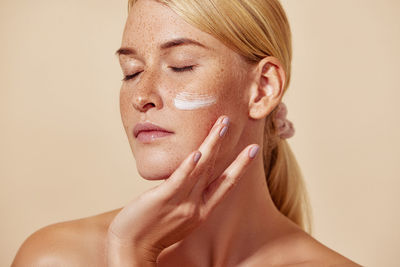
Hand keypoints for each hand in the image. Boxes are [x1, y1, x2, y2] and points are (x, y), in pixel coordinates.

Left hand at [106, 115, 259, 264]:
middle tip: (234, 123)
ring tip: (221, 125)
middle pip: (216, 171)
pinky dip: (189, 166)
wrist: (131, 250)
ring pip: (201, 170)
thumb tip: (188, 177)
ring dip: (212, 145)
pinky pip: (179, 181)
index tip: (252, 150)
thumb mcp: (177, 216)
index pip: (226, 184)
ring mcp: (181, 203)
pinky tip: (197, 153)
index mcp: (201, 211)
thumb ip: (186, 197)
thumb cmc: (152, 232)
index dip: (240, 165)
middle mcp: (196, 207)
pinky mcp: (163, 199)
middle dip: (227, 146)